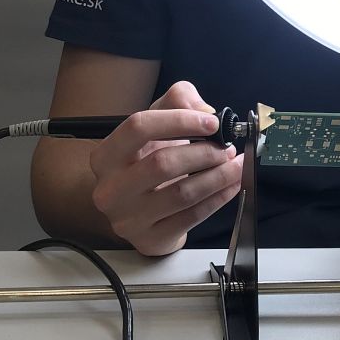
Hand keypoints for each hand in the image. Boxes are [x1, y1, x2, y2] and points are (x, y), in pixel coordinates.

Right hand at [88, 81, 242, 255]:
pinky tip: (231, 186)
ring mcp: (128, 218)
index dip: (179, 120)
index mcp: (105, 155)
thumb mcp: (156, 125)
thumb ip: (177, 101)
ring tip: (234, 165)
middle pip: (162, 163)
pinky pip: (192, 217)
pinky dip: (218, 198)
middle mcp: (110, 188)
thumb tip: (203, 108)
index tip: (212, 122)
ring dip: (217, 177)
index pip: (138, 127)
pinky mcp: (150, 239)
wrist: (138, 211)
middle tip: (225, 148)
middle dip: (204, 153)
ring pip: (182, 194)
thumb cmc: (147, 162)